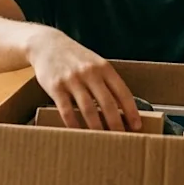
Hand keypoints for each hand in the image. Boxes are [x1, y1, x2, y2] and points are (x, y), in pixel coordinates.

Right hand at [26, 27, 140, 130]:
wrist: (47, 44)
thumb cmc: (75, 57)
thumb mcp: (95, 63)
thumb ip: (107, 81)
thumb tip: (122, 108)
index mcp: (104, 67)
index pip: (122, 93)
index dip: (131, 111)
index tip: (136, 126)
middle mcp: (89, 73)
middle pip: (107, 103)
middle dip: (116, 124)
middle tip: (121, 139)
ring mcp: (72, 80)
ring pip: (88, 109)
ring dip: (97, 128)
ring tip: (101, 141)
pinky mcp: (55, 87)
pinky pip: (66, 110)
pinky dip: (74, 124)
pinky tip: (78, 133)